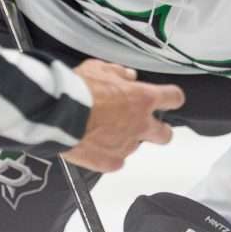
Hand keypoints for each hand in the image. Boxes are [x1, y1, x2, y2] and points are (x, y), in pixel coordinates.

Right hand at [63, 61, 183, 172]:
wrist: (57, 114)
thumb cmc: (77, 89)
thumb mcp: (98, 69)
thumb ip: (118, 73)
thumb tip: (128, 76)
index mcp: (142, 98)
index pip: (173, 98)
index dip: (171, 98)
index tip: (168, 99)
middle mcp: (140, 124)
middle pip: (165, 134)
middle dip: (159, 130)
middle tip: (145, 125)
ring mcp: (126, 146)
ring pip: (134, 146)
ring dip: (125, 139)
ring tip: (102, 130)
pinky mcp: (110, 162)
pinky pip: (116, 160)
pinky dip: (108, 154)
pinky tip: (94, 144)